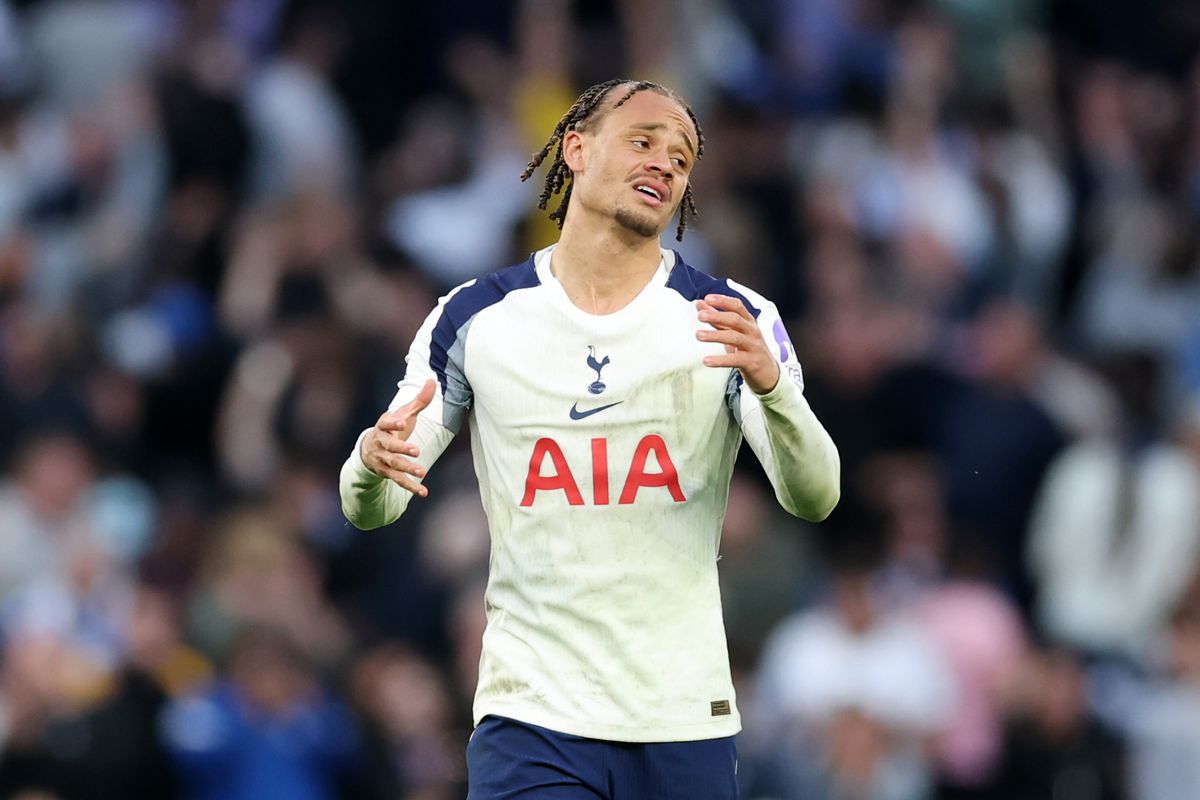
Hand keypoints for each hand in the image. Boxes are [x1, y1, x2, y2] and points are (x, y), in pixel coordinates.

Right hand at [361, 379, 435, 496]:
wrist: (369, 449)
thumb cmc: (392, 428)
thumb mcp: (403, 414)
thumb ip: (419, 400)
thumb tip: (433, 381)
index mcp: (383, 426)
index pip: (385, 423)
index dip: (392, 422)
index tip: (401, 421)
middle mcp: (380, 443)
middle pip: (390, 447)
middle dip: (402, 449)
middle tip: (416, 451)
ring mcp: (382, 459)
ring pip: (394, 465)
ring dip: (407, 469)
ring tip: (422, 472)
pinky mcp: (387, 472)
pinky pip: (399, 480)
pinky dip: (411, 486)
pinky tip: (424, 492)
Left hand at [695, 294, 779, 394]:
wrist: (768, 372)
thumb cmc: (749, 349)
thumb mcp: (735, 332)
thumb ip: (717, 319)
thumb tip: (700, 305)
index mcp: (748, 321)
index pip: (737, 306)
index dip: (723, 301)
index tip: (708, 299)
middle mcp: (752, 331)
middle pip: (735, 320)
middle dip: (717, 316)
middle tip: (701, 315)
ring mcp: (753, 346)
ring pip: (734, 338)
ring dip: (715, 335)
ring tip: (699, 335)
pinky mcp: (751, 362)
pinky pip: (734, 359)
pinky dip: (719, 360)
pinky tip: (707, 360)